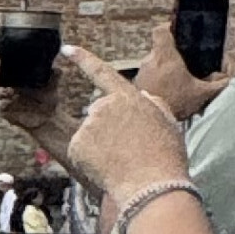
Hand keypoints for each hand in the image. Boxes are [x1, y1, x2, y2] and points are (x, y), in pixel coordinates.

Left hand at [50, 40, 190, 210]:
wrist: (151, 185)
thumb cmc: (165, 157)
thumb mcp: (168, 123)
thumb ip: (153, 105)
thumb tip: (143, 97)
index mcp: (128, 97)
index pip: (102, 72)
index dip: (83, 59)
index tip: (66, 48)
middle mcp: (103, 106)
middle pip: (100, 114)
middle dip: (109, 129)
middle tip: (130, 149)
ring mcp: (88, 125)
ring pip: (91, 135)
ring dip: (102, 146)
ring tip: (123, 161)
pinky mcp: (77, 145)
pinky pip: (82, 152)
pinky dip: (92, 161)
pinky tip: (109, 169)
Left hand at [136, 16, 234, 128]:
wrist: (151, 119)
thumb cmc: (175, 103)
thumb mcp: (202, 93)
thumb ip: (218, 84)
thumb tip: (224, 78)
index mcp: (165, 56)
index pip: (161, 31)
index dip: (168, 27)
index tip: (176, 31)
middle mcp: (149, 61)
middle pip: (160, 50)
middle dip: (172, 57)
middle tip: (183, 67)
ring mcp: (140, 73)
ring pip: (153, 65)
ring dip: (162, 71)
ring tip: (175, 84)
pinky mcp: (135, 85)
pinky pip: (146, 78)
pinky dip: (155, 82)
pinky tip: (165, 93)